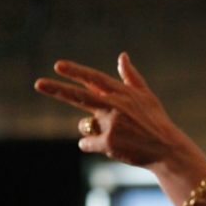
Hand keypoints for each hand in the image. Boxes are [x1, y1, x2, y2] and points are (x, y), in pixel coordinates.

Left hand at [34, 53, 188, 166]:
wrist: (166, 149)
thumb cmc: (156, 122)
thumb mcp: (146, 96)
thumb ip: (131, 77)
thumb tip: (122, 56)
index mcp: (122, 93)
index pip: (95, 79)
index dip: (76, 72)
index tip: (58, 66)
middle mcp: (115, 106)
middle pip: (80, 96)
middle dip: (57, 89)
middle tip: (38, 84)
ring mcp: (111, 124)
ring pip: (85, 125)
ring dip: (93, 131)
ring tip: (117, 136)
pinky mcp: (108, 143)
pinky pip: (86, 143)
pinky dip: (91, 145)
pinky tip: (109, 148)